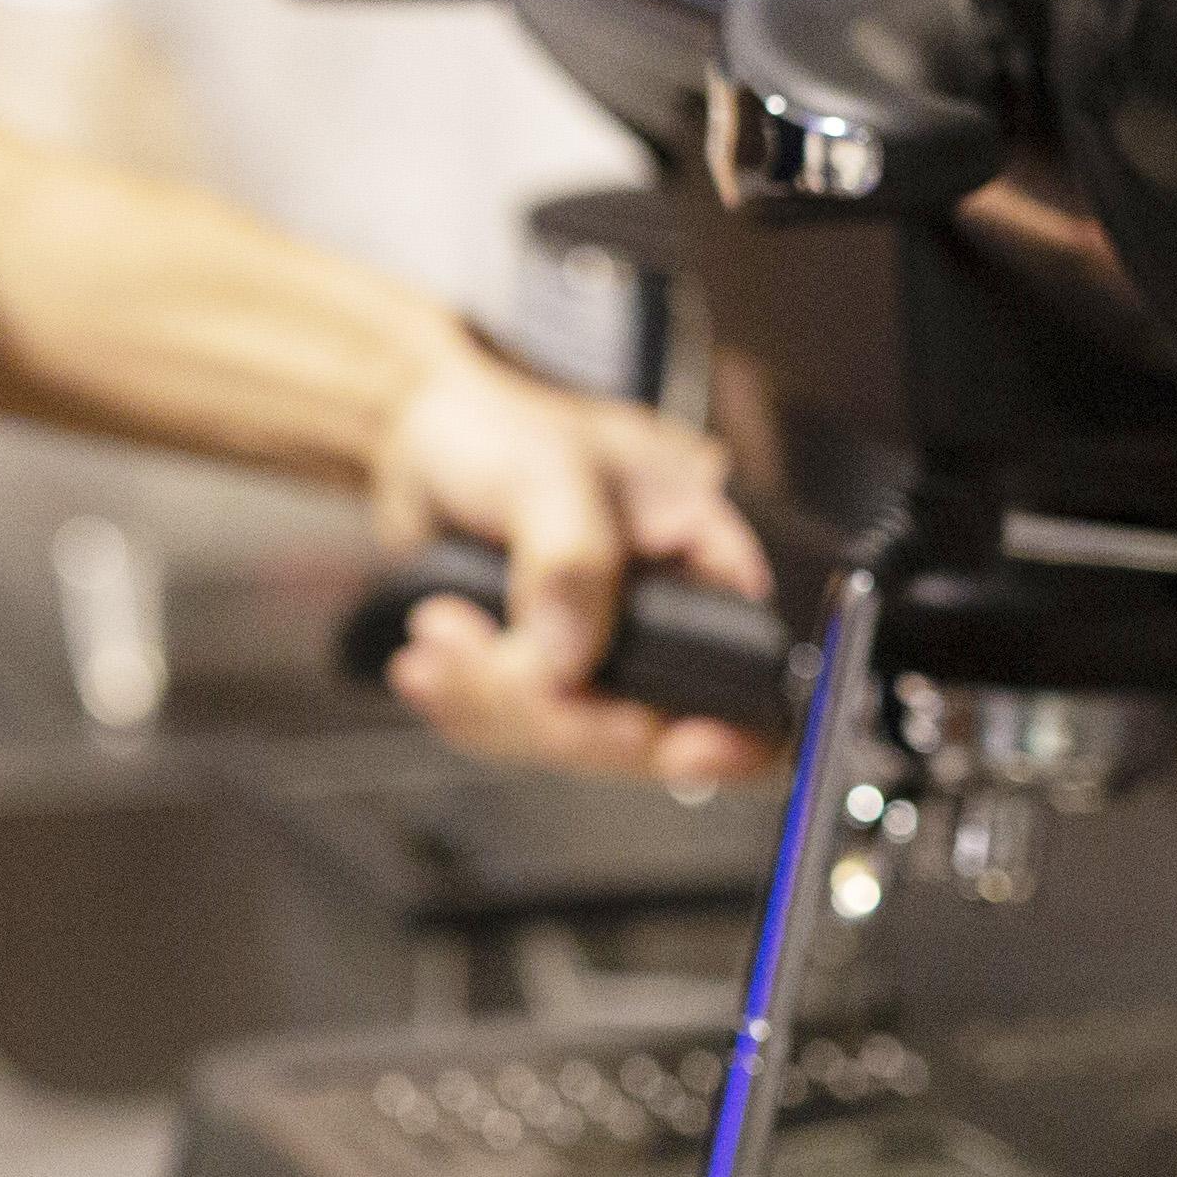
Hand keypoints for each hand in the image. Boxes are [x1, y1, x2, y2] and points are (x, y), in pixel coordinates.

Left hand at [363, 339, 776, 793]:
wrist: (422, 443)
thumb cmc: (501, 426)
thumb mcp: (546, 470)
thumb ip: (570, 558)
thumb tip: (571, 656)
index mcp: (701, 550)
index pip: (753, 662)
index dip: (733, 728)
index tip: (684, 749)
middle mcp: (664, 613)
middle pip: (652, 726)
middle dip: (552, 708)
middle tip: (472, 651)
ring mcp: (605, 652)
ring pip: (576, 736)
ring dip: (493, 700)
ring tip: (440, 631)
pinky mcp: (548, 674)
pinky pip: (521, 730)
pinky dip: (469, 706)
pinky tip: (431, 664)